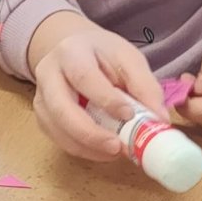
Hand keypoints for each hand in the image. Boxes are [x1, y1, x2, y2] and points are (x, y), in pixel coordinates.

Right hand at [28, 12, 164, 160]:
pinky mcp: (41, 115)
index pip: (84, 77)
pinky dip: (81, 149)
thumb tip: (160, 120)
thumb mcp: (128, 58)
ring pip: (56, 128)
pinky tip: (102, 150)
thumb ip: (145, 85)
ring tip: (115, 152)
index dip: (106, 99)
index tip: (129, 115)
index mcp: (71, 52)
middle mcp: (48, 73)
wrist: (73, 49)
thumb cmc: (103, 55)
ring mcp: (41, 95)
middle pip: (60, 108)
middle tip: (117, 148)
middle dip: (89, 133)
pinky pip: (57, 138)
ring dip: (86, 146)